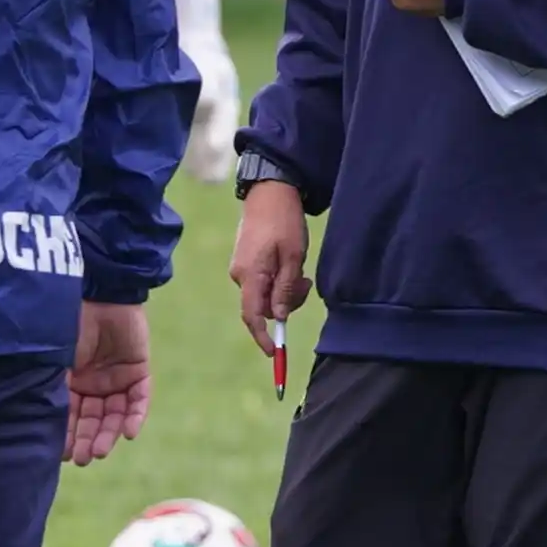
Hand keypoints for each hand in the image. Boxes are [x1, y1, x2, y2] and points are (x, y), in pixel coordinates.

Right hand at [65, 302, 151, 466]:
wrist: (98, 294)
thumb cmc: (67, 324)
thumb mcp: (55, 361)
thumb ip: (54, 387)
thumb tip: (38, 421)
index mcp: (71, 381)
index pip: (69, 415)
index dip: (66, 434)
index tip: (61, 454)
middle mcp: (94, 383)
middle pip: (92, 419)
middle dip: (86, 439)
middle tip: (82, 460)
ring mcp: (116, 378)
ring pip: (114, 414)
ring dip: (108, 433)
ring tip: (100, 452)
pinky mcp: (138, 370)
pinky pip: (139, 399)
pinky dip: (135, 416)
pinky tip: (129, 434)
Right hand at [230, 179, 311, 345]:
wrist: (269, 194)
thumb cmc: (284, 223)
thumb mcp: (293, 257)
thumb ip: (286, 288)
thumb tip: (280, 317)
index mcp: (250, 275)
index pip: (252, 315)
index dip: (262, 337)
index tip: (274, 352)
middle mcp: (240, 275)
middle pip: (263, 307)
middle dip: (286, 304)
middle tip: (307, 283)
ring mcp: (241, 269)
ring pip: (265, 295)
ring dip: (285, 291)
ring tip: (301, 271)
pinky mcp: (246, 263)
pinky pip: (263, 283)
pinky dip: (279, 281)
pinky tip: (290, 265)